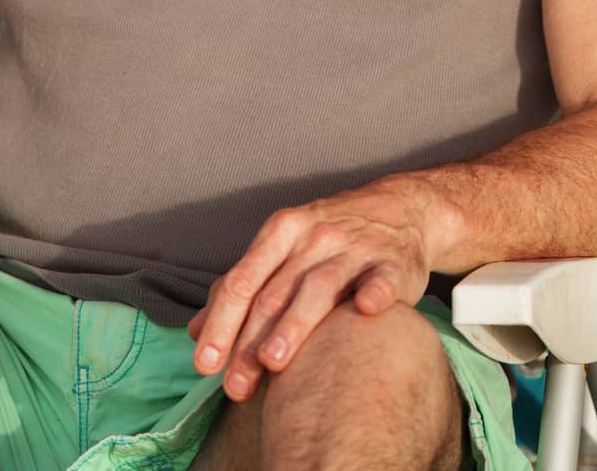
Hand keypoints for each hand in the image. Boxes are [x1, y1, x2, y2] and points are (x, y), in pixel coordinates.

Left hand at [187, 181, 434, 399]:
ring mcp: (355, 248)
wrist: (402, 209)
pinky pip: (382, 279)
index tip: (205, 365)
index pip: (243, 280)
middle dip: (251, 341)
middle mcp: (315, 236)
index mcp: (283, 232)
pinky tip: (364, 309)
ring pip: (320, 286)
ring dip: (295, 322)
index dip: (222, 322)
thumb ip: (242, 286)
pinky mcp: (393, 263)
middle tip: (234, 387)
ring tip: (274, 361)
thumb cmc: (330, 238)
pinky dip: (374, 293)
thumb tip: (195, 331)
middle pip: (275, 292)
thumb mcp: (283, 247)